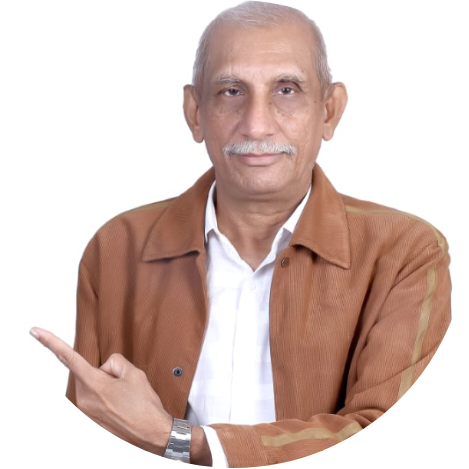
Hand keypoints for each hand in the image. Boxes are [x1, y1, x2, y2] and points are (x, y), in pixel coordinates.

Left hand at [30, 327, 172, 455]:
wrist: (152, 435)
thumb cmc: (144, 406)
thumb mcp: (134, 373)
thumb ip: (114, 362)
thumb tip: (103, 369)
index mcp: (94, 384)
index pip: (68, 358)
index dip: (50, 342)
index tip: (34, 331)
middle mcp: (84, 400)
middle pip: (89, 373)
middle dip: (105, 374)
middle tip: (125, 386)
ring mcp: (86, 413)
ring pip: (93, 387)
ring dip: (107, 388)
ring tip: (125, 400)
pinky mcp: (91, 422)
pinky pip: (96, 401)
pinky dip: (109, 401)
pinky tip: (122, 409)